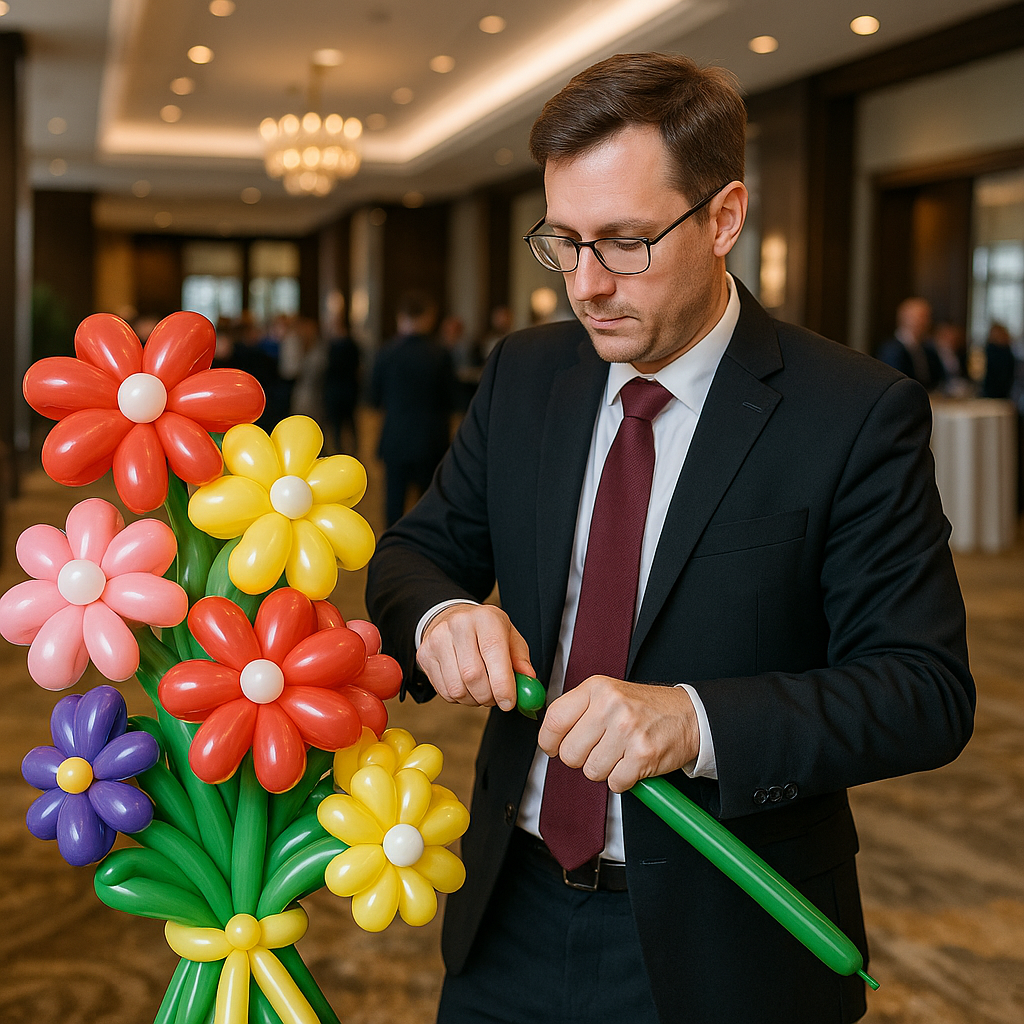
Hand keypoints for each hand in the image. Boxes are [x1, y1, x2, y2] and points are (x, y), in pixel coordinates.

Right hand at [416, 603, 534, 710]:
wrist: (452, 618)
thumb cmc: (486, 631)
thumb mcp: (509, 636)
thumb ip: (520, 659)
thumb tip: (528, 680)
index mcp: (485, 618)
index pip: (494, 653)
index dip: (503, 684)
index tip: (509, 703)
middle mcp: (459, 625)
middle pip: (473, 676)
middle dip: (489, 697)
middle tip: (497, 699)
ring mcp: (437, 640)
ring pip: (457, 688)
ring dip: (474, 700)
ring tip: (482, 691)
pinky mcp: (424, 655)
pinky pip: (444, 692)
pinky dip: (459, 698)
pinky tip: (466, 686)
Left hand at [538, 677, 699, 792]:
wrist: (689, 715)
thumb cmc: (645, 708)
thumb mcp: (608, 694)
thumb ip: (579, 710)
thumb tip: (549, 735)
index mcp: (596, 688)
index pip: (554, 719)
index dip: (548, 741)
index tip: (553, 748)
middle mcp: (610, 706)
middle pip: (569, 752)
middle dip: (581, 759)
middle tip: (598, 750)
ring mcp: (627, 730)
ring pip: (591, 770)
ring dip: (604, 770)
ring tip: (620, 753)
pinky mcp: (643, 754)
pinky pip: (615, 782)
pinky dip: (623, 779)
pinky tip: (633, 762)